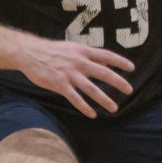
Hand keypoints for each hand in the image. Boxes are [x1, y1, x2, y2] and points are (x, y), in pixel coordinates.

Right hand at [17, 38, 134, 117]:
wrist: (30, 53)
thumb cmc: (51, 51)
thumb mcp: (71, 48)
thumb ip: (86, 55)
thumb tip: (103, 62)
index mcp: (82, 51)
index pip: (106, 55)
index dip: (119, 62)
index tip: (131, 68)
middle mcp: (79, 62)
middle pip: (103, 73)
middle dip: (118, 82)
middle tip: (129, 90)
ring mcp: (70, 74)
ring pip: (91, 88)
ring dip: (104, 99)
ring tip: (114, 108)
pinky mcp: (60, 84)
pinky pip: (75, 98)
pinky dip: (84, 107)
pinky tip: (92, 114)